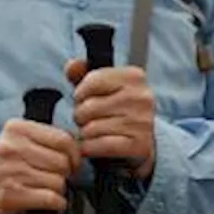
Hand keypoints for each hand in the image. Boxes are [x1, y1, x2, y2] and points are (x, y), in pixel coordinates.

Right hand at [0, 118, 82, 213]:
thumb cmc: (15, 163)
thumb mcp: (27, 141)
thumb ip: (51, 139)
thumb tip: (81, 150)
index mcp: (16, 129)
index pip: (63, 139)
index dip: (75, 154)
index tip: (74, 162)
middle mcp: (9, 148)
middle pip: (61, 162)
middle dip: (66, 173)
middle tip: (59, 176)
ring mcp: (7, 172)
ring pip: (57, 182)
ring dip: (60, 189)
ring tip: (48, 187)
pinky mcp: (8, 196)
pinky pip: (50, 198)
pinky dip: (57, 202)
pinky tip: (52, 201)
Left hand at [66, 59, 156, 178]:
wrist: (139, 143)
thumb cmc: (116, 111)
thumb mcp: (103, 87)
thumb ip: (84, 73)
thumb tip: (71, 66)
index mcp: (134, 76)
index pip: (91, 82)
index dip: (81, 94)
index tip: (87, 100)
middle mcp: (142, 97)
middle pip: (88, 107)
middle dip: (82, 116)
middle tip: (91, 120)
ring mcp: (142, 122)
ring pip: (90, 129)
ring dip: (86, 134)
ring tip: (96, 133)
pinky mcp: (139, 146)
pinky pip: (97, 146)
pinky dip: (90, 148)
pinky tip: (96, 146)